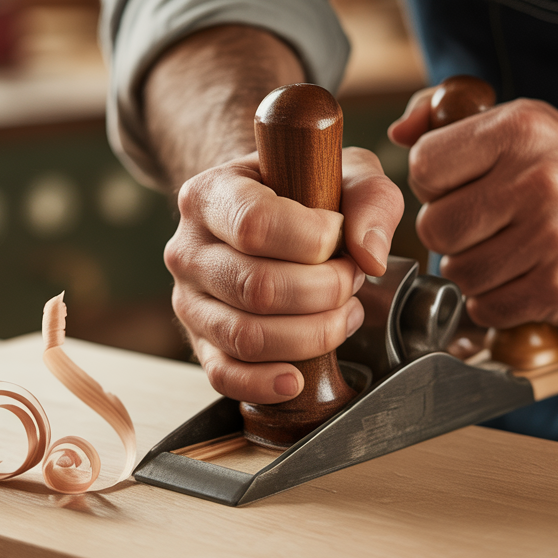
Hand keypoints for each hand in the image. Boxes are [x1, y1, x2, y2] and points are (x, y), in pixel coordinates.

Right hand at [165, 148, 403, 403]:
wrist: (264, 216)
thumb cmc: (303, 193)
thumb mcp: (344, 173)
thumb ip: (369, 199)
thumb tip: (369, 255)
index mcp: (210, 195)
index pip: (255, 224)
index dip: (312, 240)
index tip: (339, 236)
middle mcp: (188, 249)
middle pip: (257, 287)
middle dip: (324, 292)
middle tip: (351, 281)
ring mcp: (189, 300)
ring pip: (245, 336)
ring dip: (311, 335)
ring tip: (341, 316)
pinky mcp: (199, 341)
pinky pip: (224, 375)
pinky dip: (264, 384)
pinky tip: (298, 379)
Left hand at [389, 92, 557, 326]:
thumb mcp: (522, 123)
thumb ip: (448, 119)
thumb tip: (398, 134)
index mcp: (519, 130)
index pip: (424, 167)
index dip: (436, 185)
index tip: (464, 188)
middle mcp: (536, 181)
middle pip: (433, 227)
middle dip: (451, 232)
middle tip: (485, 226)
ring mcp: (550, 239)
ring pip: (457, 272)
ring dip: (473, 269)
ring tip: (508, 251)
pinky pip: (485, 307)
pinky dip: (494, 301)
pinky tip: (522, 278)